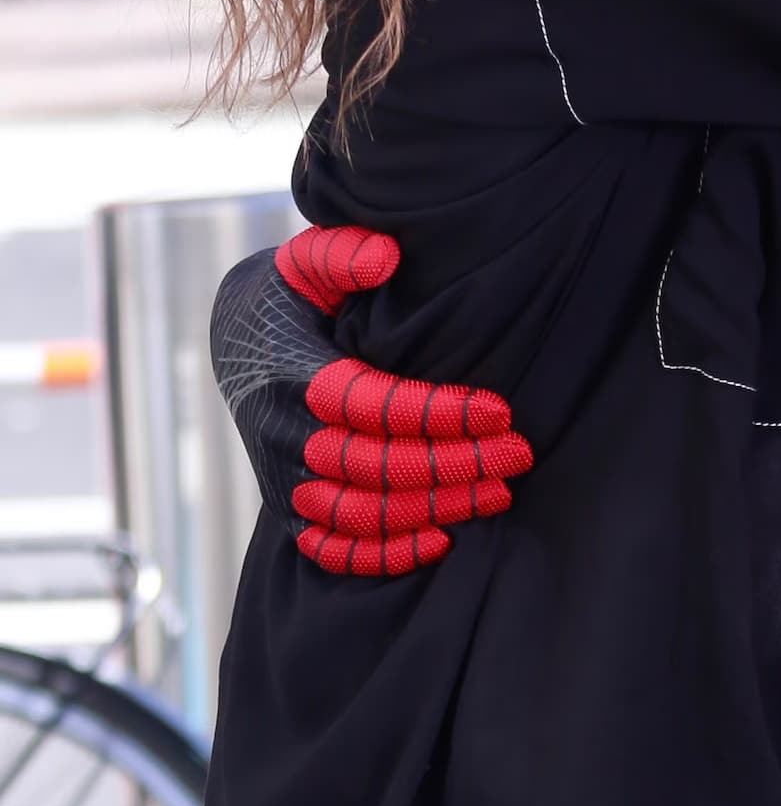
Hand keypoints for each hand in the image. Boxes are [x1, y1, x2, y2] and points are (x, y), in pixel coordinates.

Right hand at [275, 226, 530, 574]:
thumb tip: (385, 258)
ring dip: (434, 508)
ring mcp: (285, 477)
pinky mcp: (288, 507)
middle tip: (519, 454)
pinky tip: (441, 539)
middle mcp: (286, 433)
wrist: (235, 340)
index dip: (438, 414)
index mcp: (297, 375)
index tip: (500, 411)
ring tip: (499, 492)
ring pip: (364, 512)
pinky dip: (384, 554)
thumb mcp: (305, 260)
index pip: (374, 406)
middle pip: (378, 465)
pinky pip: (333, 548)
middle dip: (454, 464)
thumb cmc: (291, 296)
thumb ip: (341, 251)